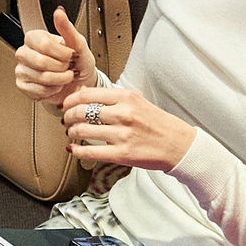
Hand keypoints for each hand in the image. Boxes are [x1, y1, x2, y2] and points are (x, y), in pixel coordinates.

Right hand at [16, 5, 98, 105]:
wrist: (80, 82)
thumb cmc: (78, 62)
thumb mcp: (78, 43)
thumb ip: (67, 28)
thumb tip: (59, 12)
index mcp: (35, 38)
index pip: (43, 44)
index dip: (61, 53)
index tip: (70, 54)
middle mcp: (25, 52)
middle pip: (41, 61)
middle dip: (61, 67)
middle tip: (67, 66)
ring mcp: (22, 69)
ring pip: (42, 77)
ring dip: (60, 80)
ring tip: (64, 76)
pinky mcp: (23, 85)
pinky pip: (39, 90)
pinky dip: (54, 90)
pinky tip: (56, 85)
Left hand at [58, 82, 197, 171]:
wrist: (178, 144)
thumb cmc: (157, 123)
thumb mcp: (137, 101)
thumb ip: (111, 97)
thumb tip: (83, 92)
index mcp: (127, 97)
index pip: (88, 94)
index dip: (71, 100)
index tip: (66, 105)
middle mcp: (124, 113)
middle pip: (82, 111)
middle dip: (68, 116)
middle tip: (66, 120)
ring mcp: (123, 134)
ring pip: (83, 130)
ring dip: (72, 132)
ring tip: (71, 133)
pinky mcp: (123, 154)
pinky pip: (91, 151)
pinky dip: (78, 151)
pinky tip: (74, 149)